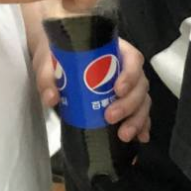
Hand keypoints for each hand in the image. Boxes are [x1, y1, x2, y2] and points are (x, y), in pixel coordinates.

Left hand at [33, 36, 151, 142]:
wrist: (57, 65)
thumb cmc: (59, 58)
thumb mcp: (49, 62)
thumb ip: (48, 77)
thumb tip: (52, 98)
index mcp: (116, 52)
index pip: (133, 60)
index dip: (130, 75)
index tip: (118, 90)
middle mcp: (128, 69)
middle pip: (140, 85)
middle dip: (129, 104)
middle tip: (110, 117)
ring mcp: (130, 87)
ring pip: (143, 102)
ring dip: (137, 119)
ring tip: (124, 134)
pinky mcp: (127, 102)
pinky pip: (140, 114)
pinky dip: (142, 126)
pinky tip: (141, 138)